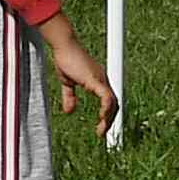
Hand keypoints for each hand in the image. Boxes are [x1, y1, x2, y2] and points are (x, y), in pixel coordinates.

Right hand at [44, 23, 116, 143]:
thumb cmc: (66, 59)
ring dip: (109, 118)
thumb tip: (69, 111)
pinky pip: (106, 97)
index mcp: (98, 82)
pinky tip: (103, 117)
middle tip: (104, 134)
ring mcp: (101, 80)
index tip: (103, 128)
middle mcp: (103, 81)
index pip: (109, 101)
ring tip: (102, 130)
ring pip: (113, 102)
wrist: (64, 46)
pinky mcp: (95, 79)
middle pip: (114, 104)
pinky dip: (106, 108)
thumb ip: (70, 97)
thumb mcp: (67, 83)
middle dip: (111, 121)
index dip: (108, 115)